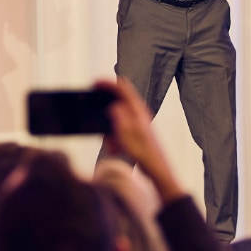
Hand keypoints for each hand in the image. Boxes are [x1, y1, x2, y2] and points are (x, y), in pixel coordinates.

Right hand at [94, 78, 183, 201]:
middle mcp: (138, 113)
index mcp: (137, 110)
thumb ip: (119, 116)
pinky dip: (115, 138)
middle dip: (105, 111)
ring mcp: (137, 123)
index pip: (122, 88)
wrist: (156, 167)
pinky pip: (119, 131)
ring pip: (116, 119)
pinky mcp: (135, 133)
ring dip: (110, 131)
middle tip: (97, 117)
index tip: (95, 83)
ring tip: (112, 145)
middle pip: (118, 103)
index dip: (108, 83)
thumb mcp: (127, 133)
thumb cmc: (144, 151)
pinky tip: (116, 149)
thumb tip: (113, 106)